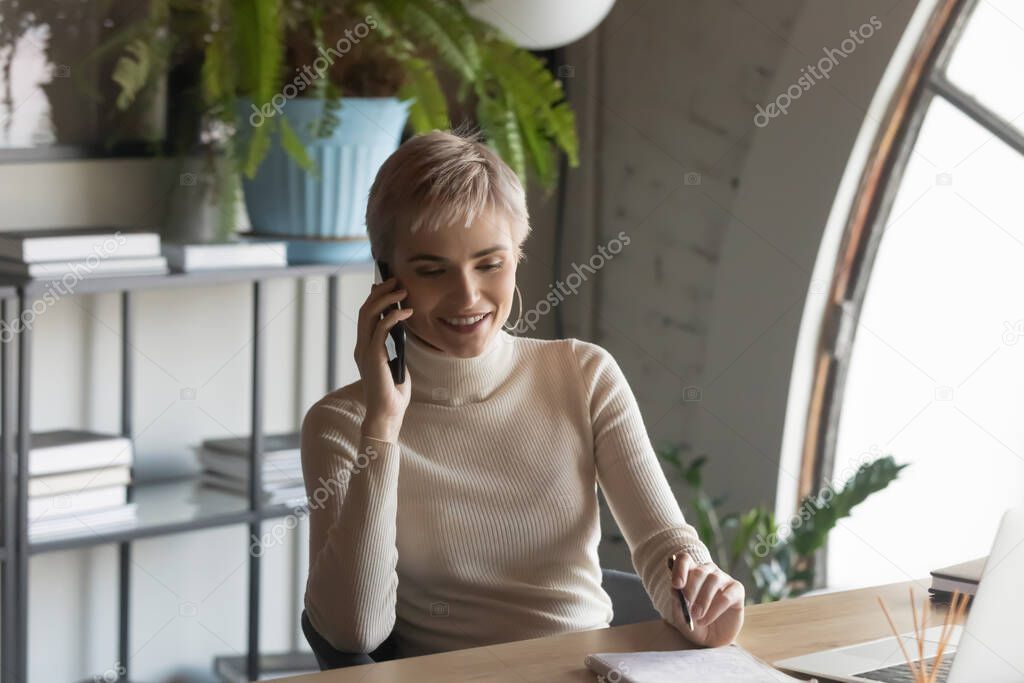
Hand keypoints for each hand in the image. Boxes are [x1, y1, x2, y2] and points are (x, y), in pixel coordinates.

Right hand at [354, 277, 413, 441]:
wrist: (387, 413)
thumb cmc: (394, 393)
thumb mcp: (396, 364)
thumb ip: (395, 348)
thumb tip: (402, 330)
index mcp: (365, 349)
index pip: (366, 317)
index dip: (375, 298)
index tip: (387, 285)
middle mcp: (361, 347)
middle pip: (365, 310)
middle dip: (380, 292)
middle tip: (396, 281)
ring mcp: (365, 351)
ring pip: (369, 315)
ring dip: (385, 299)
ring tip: (401, 290)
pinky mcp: (373, 356)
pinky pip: (380, 328)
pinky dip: (393, 316)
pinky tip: (407, 311)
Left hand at [669, 553, 744, 646]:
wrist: (712, 639)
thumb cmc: (694, 623)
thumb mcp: (681, 617)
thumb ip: (677, 603)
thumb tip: (675, 590)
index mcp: (690, 572)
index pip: (684, 559)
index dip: (680, 569)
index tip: (676, 585)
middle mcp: (707, 571)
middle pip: (699, 571)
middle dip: (691, 589)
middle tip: (687, 606)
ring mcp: (723, 578)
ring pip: (713, 580)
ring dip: (703, 600)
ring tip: (696, 616)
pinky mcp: (737, 590)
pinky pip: (726, 596)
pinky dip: (715, 610)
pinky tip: (705, 620)